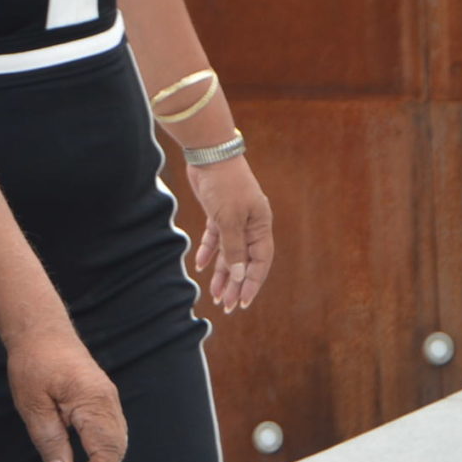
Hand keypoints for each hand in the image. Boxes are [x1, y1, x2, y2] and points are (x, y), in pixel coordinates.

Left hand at [4, 330, 124, 461]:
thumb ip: (48, 437)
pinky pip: (108, 433)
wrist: (42, 331)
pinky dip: (103, 455)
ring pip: (114, 443)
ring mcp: (107, 401)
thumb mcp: (32, 402)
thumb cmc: (33, 363)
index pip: (104, 447)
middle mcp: (107, 402)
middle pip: (114, 449)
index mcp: (92, 401)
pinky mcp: (101, 401)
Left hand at [188, 155, 273, 312]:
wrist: (209, 155)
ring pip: (229, 252)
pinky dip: (209, 252)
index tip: (244, 302)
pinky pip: (215, 238)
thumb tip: (240, 275)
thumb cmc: (224, 185)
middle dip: (236, 284)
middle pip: (244, 261)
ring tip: (216, 294)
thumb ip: (234, 247)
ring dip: (222, 273)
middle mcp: (250, 225)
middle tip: (227, 306)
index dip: (253, 283)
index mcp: (261, 226)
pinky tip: (201, 266)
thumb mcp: (229, 219)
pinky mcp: (218, 213)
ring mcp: (234, 219)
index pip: (260, 261)